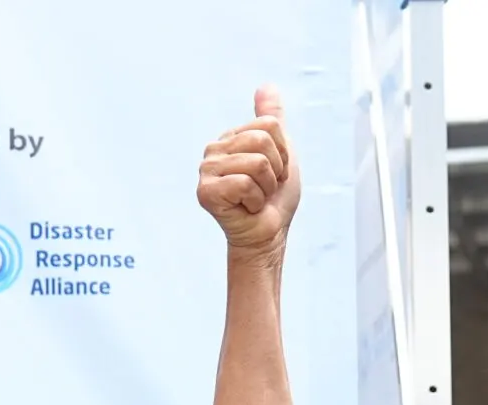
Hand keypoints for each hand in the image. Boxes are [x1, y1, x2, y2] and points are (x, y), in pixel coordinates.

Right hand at [197, 86, 299, 258]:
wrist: (268, 236)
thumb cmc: (273, 200)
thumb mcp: (281, 152)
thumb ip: (271, 119)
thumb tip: (266, 86)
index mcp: (230, 138)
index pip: (269, 125)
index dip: (282, 153)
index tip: (273, 173)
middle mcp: (214, 150)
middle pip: (262, 140)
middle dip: (275, 169)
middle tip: (265, 188)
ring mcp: (206, 170)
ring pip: (256, 162)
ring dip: (266, 187)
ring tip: (255, 198)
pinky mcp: (205, 192)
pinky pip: (244, 182)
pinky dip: (255, 200)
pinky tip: (246, 208)